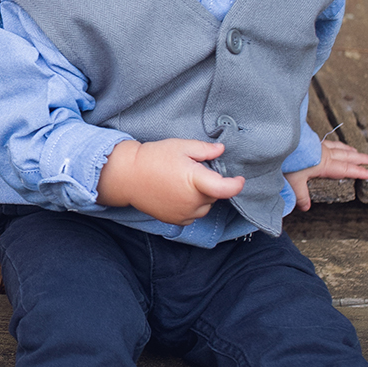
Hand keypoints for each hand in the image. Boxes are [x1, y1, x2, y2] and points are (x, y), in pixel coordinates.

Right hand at [97, 138, 245, 224]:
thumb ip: (204, 150)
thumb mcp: (180, 146)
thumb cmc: (153, 158)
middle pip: (214, 195)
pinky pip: (194, 215)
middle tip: (193, 171)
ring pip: (205, 206)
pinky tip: (178, 194)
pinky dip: (192, 206)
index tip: (239, 179)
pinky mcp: (175, 220)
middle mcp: (191, 201)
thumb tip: (221, 150)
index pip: (224, 189)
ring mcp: (183, 213)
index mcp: (195, 181)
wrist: (128, 176)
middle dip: (210, 184)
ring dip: (202, 196)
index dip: (236, 185)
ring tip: (183, 183)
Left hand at [285, 139, 367, 210]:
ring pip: (337, 147)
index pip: (345, 169)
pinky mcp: (309, 139)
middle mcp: (324, 153)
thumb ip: (301, 195)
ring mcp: (317, 144)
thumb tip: (306, 208)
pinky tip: (332, 144)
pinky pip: (328, 142)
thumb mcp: (294, 182)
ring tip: (355, 151)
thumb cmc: (286, 161)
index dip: (358, 172)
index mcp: (324, 164)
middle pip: (345, 156)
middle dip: (359, 158)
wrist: (279, 140)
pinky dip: (335, 143)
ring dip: (348, 149)